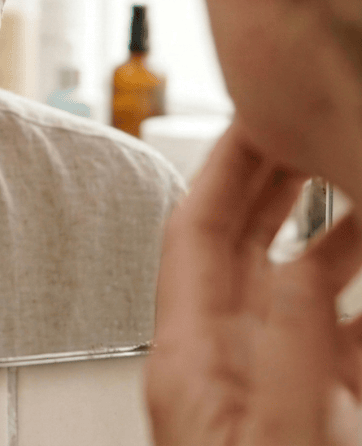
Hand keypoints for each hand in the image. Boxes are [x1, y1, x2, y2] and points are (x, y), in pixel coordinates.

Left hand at [147, 124, 361, 444]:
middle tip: (306, 131)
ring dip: (334, 237)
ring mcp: (265, 384)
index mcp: (188, 359)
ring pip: (297, 287)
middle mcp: (221, 359)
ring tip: (360, 185)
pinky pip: (339, 339)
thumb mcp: (273, 442)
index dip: (221, 169)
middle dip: (272, 183)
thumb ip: (287, 356)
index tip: (252, 118)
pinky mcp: (309, 414)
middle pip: (241, 244)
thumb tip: (298, 270)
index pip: (193, 232)